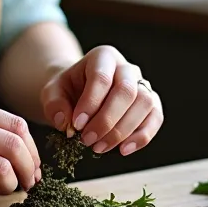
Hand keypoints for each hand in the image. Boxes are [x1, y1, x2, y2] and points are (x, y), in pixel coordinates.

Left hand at [40, 45, 162, 156]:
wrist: (80, 92)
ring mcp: (142, 84)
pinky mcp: (152, 103)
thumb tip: (64, 121)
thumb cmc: (68, 89)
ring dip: (123, 130)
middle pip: (127, 91)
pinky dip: (142, 136)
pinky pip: (155, 118)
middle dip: (107, 120)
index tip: (76, 125)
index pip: (102, 77)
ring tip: (100, 147)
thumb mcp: (52, 91)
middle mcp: (126, 67)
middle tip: (88, 140)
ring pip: (144, 104)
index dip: (90, 103)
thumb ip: (54, 103)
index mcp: (102, 56)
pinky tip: (123, 150)